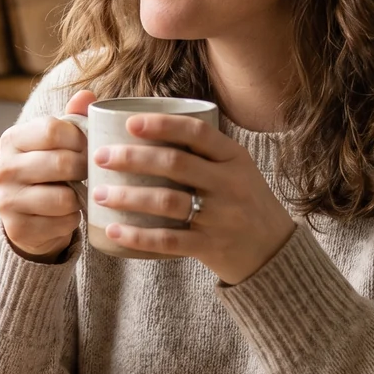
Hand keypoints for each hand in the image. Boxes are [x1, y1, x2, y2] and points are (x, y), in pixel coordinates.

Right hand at [0, 89, 95, 261]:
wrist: (28, 218)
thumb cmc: (48, 172)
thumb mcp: (57, 143)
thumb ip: (72, 119)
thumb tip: (87, 95)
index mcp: (12, 139)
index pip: (53, 129)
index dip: (80, 138)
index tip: (89, 147)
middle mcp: (3, 168)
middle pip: (61, 163)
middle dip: (85, 169)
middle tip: (91, 173)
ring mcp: (6, 200)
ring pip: (63, 197)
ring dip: (79, 197)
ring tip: (78, 193)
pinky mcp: (17, 228)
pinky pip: (62, 223)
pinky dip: (72, 220)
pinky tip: (67, 215)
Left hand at [91, 114, 295, 284]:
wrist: (274, 251)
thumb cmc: (244, 202)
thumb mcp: (237, 170)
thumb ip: (204, 153)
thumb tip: (149, 127)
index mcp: (234, 158)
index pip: (197, 132)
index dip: (162, 125)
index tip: (130, 122)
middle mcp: (229, 184)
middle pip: (175, 164)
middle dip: (132, 158)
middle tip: (100, 157)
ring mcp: (221, 217)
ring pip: (167, 202)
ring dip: (128, 196)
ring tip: (100, 194)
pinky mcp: (211, 246)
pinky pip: (168, 240)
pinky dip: (138, 236)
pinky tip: (114, 230)